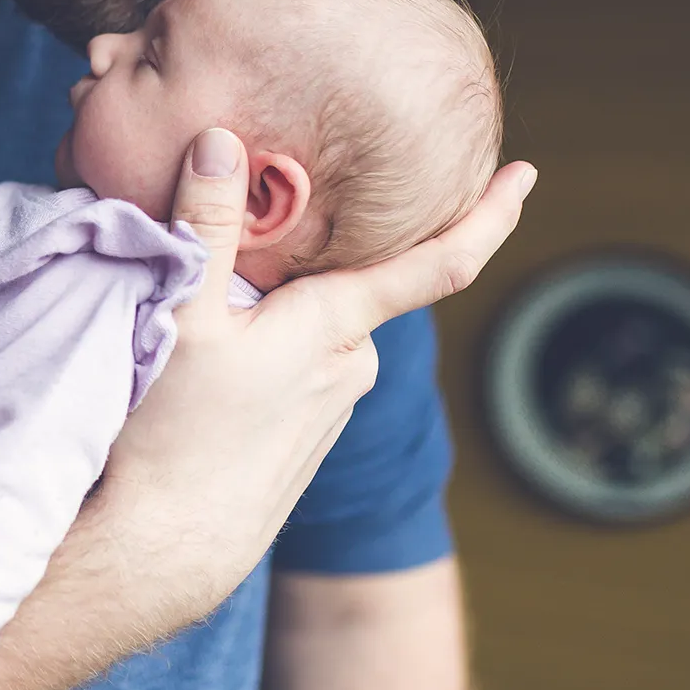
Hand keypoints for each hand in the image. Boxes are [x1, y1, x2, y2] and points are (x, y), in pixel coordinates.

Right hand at [95, 129, 534, 634]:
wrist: (162, 548)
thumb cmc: (172, 432)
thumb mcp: (182, 315)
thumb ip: (205, 224)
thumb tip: (221, 140)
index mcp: (337, 328)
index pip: (437, 263)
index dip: (489, 215)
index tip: (527, 173)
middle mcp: (352, 366)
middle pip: (342, 283)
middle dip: (305, 260)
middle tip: (237, 244)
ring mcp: (331, 407)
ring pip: (314, 326)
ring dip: (275, 311)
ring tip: (201, 320)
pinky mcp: (306, 437)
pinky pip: (297, 365)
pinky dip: (267, 349)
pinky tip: (212, 371)